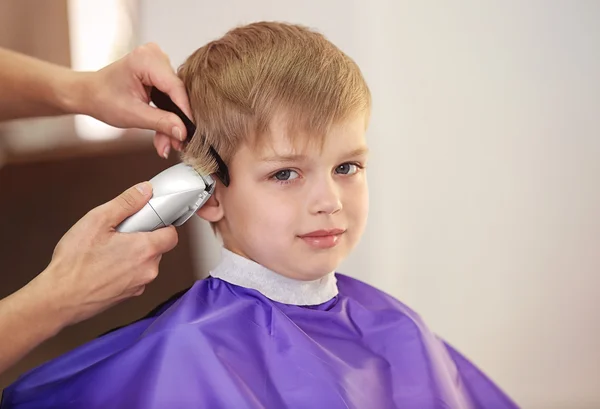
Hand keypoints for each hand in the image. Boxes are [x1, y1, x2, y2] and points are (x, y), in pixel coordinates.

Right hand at [33, 182, 177, 326]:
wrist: (59, 298)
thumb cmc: (75, 263)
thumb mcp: (98, 220)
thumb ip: (126, 203)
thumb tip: (145, 191)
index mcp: (145, 249)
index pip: (172, 234)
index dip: (162, 225)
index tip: (148, 220)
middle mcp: (148, 270)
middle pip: (158, 248)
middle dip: (143, 238)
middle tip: (119, 234)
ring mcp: (139, 285)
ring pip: (145, 263)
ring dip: (133, 255)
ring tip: (107, 251)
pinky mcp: (129, 296)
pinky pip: (134, 276)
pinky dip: (125, 269)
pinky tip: (104, 266)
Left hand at [76, 43, 192, 158]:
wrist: (89, 94)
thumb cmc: (102, 98)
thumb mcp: (132, 115)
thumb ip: (160, 122)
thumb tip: (182, 132)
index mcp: (146, 59)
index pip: (175, 88)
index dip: (185, 112)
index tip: (190, 133)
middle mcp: (155, 56)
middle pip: (177, 94)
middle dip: (176, 121)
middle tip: (176, 144)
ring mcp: (159, 63)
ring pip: (176, 98)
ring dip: (173, 122)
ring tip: (168, 143)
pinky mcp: (161, 73)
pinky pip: (171, 96)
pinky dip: (168, 114)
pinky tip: (167, 131)